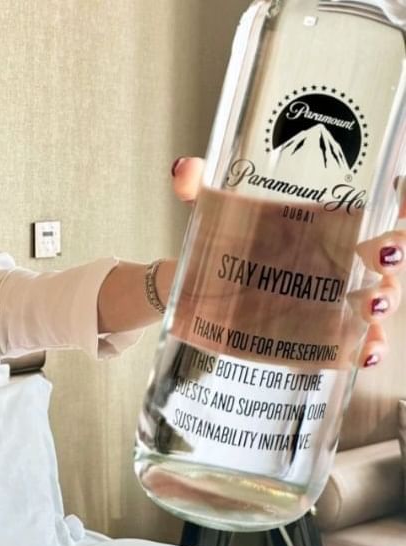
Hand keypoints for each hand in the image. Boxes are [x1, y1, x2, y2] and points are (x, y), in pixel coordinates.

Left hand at [169, 156, 403, 369]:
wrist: (198, 294)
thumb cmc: (227, 246)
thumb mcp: (213, 214)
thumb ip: (198, 188)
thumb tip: (183, 169)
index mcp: (328, 224)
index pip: (379, 209)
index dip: (398, 205)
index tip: (400, 201)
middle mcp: (342, 260)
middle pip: (388, 255)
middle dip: (395, 254)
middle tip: (381, 254)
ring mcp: (336, 300)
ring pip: (380, 299)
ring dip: (385, 302)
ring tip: (372, 304)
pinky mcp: (323, 335)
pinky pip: (359, 344)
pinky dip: (369, 349)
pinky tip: (362, 354)